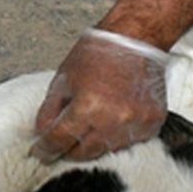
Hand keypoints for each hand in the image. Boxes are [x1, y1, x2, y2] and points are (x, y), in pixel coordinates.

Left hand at [33, 29, 168, 162]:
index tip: (41, 151)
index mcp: (87, 107)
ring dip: (94, 142)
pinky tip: (113, 119)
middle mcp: (112, 120)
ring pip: (106, 150)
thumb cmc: (99, 52)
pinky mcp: (152, 124)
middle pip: (82, 153)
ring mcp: (135, 124)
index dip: (45, 148)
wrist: (136, 37)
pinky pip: (130, 143)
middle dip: (68, 149)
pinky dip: (118, 136)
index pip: (59, 141)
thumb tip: (42, 134)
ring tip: (92, 122)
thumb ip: (50, 111)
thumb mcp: (63, 78)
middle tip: (63, 142)